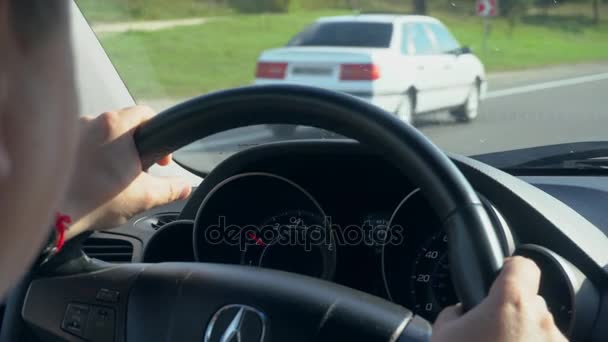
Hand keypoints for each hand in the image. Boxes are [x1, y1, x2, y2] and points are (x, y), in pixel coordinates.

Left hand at [61, 106, 191, 238]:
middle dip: (134, 146)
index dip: (159, 135)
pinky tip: (90, 180)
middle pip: (122, 125)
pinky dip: (87, 158)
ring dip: (110, 151)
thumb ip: (171, 189)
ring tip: (111, 178)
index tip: (159, 159)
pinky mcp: (54, 146)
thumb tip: (185, 187)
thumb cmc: (96, 200)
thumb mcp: (145, 196)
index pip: (146, 113)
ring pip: (99, 135)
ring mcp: (69, 132)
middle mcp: (90, 121)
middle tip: (137, 171)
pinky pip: (78, 146)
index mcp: (115, 126)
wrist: (51, 214)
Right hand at [432, 256, 566, 341]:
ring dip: (522, 335)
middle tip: (489, 331)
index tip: (501, 275)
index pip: (522, 265)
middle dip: (511, 312)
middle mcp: (540, 320)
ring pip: (538, 328)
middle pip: (529, 301)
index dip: (509, 268)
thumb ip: (456, 311)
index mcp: (510, 302)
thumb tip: (463, 311)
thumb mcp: (442, 332)